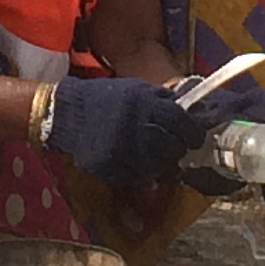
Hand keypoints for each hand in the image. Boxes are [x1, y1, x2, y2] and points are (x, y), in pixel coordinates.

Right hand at [44, 76, 206, 188]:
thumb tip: (191, 113)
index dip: (193, 132)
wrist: (69, 113)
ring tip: (154, 153)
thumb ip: (162, 101)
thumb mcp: (136, 90)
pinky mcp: (110, 167)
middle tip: (175, 146)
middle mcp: (136, 127)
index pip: (181, 122)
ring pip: (157, 165)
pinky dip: (141, 171)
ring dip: (161, 161)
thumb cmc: (106, 99)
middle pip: (172, 147)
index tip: (195, 136)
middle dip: (177, 147)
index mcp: (144, 104)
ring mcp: (122, 150)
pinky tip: (136, 160)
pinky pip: (136, 175)